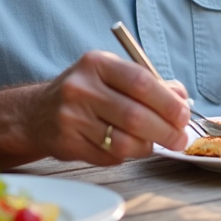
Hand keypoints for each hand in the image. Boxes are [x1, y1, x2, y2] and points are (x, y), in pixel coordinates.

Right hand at [24, 51, 189, 164]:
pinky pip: (109, 156)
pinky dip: (126, 155)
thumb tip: (182, 99)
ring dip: (147, 146)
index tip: (183, 115)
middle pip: (135, 115)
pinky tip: (126, 147)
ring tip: (154, 143)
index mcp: (97, 63)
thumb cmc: (87, 92)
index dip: (168, 102)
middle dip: (166, 131)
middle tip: (180, 138)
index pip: (141, 81)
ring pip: (123, 141)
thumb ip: (150, 84)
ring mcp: (71, 117)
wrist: (37, 113)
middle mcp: (81, 88)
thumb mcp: (113, 75)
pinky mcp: (67, 144)